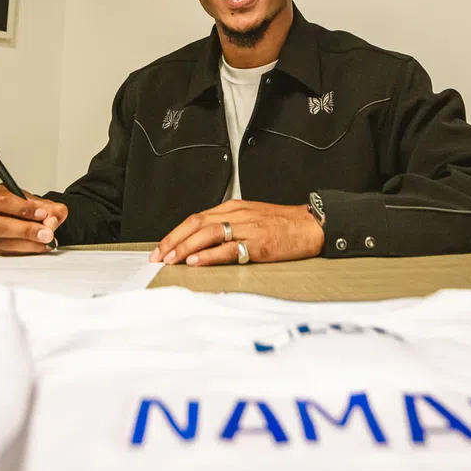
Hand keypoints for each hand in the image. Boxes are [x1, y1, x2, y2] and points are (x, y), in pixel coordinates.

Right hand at [0, 184, 67, 254]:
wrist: (31, 220)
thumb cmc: (32, 210)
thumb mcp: (47, 205)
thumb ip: (54, 211)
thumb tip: (51, 221)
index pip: (4, 201)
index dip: (23, 209)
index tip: (42, 214)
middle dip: (25, 231)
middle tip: (45, 234)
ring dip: (26, 244)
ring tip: (44, 243)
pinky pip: (0, 252)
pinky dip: (20, 252)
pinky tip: (34, 248)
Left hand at [151, 199, 323, 266]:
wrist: (311, 225)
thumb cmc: (282, 224)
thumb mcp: (251, 217)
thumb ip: (229, 225)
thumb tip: (202, 242)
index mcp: (233, 208)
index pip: (196, 218)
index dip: (175, 233)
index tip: (161, 248)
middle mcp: (237, 214)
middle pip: (196, 223)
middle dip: (174, 240)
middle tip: (159, 256)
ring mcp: (247, 228)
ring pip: (208, 234)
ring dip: (186, 247)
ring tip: (172, 260)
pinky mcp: (258, 243)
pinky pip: (229, 248)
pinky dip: (210, 255)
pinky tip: (197, 262)